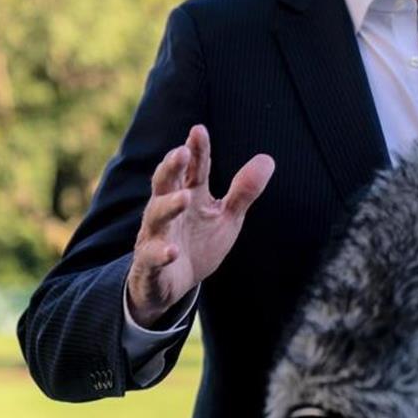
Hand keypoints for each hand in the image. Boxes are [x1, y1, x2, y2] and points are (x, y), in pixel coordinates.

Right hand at [127, 125, 274, 326]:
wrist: (171, 287)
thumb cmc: (198, 244)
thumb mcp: (226, 217)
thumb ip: (243, 191)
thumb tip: (268, 159)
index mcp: (188, 195)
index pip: (192, 169)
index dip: (196, 150)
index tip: (199, 130)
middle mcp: (167, 211)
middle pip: (165, 184)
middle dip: (172, 167)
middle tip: (181, 152)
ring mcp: (156, 236)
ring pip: (157, 216)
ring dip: (169, 206)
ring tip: (184, 198)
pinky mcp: (150, 264)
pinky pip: (152, 257)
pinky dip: (161, 253)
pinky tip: (172, 251)